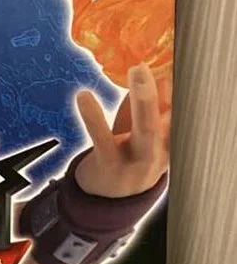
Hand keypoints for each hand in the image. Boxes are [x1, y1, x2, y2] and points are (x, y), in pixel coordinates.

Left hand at [73, 64, 170, 197]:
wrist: (107, 202)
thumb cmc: (127, 157)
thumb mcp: (141, 132)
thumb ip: (151, 106)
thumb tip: (158, 72)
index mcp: (168, 142)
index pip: (179, 112)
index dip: (177, 88)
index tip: (174, 61)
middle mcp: (158, 153)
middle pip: (169, 122)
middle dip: (166, 91)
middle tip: (156, 64)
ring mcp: (137, 162)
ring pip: (146, 131)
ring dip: (145, 101)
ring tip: (138, 71)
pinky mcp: (110, 167)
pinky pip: (103, 141)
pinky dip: (94, 117)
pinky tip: (84, 95)